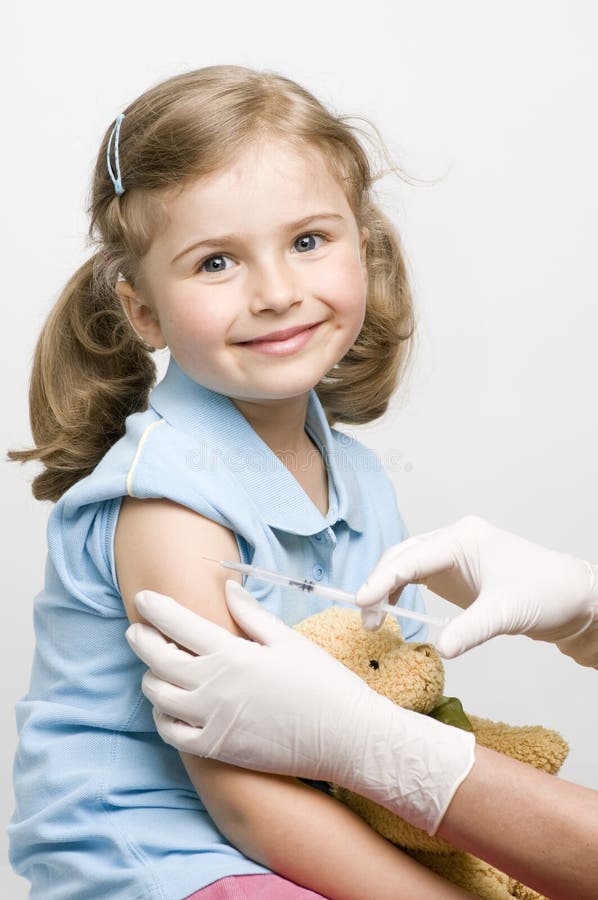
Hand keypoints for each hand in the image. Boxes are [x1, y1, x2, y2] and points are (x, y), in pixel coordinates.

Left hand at [125, 580, 474, 834]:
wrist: (343, 737)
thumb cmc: (321, 683)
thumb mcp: (288, 640)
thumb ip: (251, 614)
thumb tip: (227, 589)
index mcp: (232, 654)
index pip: (179, 625)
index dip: (156, 609)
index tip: (143, 599)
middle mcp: (214, 687)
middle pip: (159, 659)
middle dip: (142, 640)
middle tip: (137, 630)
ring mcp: (212, 721)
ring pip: (159, 696)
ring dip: (151, 677)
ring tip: (156, 667)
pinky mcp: (216, 749)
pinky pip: (172, 733)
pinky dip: (163, 716)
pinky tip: (170, 706)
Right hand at [356, 515, 597, 664]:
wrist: (572, 596)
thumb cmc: (547, 593)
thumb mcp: (507, 612)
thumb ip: (471, 629)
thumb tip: (442, 650)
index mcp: (463, 539)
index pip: (411, 558)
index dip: (383, 580)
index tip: (362, 602)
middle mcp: (454, 540)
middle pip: (402, 557)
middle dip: (380, 586)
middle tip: (368, 620)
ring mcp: (454, 554)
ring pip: (406, 564)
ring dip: (387, 588)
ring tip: (375, 619)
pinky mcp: (457, 570)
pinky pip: (419, 574)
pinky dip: (402, 589)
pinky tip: (395, 608)